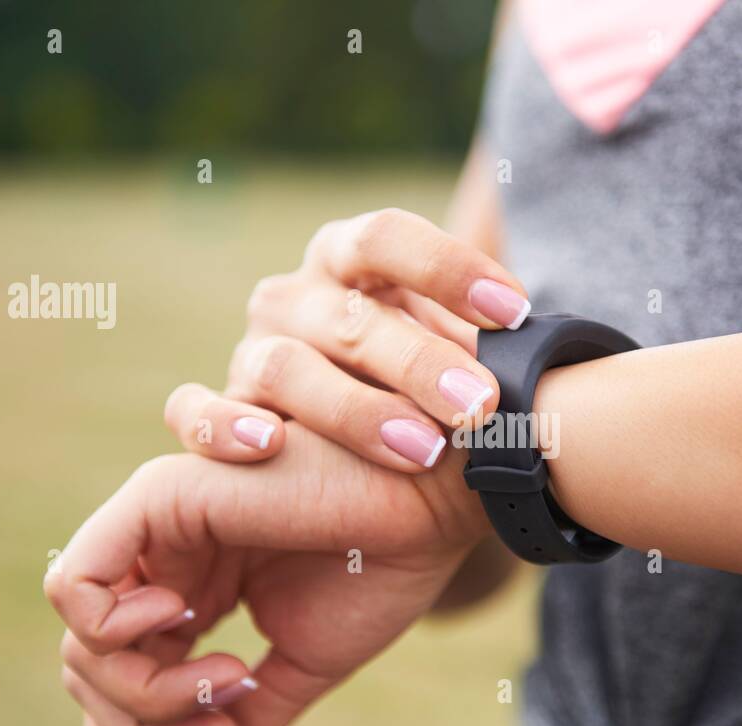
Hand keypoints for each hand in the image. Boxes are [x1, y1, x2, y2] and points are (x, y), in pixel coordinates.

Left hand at [45, 425, 488, 725]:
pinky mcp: (157, 499)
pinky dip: (113, 631)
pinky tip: (186, 625)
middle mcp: (166, 563)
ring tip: (231, 680)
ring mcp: (156, 530)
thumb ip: (243, 725)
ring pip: (80, 643)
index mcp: (196, 594)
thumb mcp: (303, 668)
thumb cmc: (380, 569)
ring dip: (146, 692)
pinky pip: (76, 587)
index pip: (121, 684)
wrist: (428, 504)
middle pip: (93, 674)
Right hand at [165, 207, 530, 469]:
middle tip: (482, 406)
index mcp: (352, 261)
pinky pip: (192, 410)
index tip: (515, 312)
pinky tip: (267, 446)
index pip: (387, 236)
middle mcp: (297, 297)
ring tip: (420, 449)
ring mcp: (252, 353)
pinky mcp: (217, 409)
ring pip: (285, 367)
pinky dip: (221, 424)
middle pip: (350, 315)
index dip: (448, 265)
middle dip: (421, 361)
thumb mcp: (462, 366)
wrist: (373, 472)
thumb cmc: (429, 401)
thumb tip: (549, 352)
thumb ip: (490, 351)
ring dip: (355, 410)